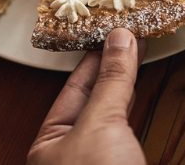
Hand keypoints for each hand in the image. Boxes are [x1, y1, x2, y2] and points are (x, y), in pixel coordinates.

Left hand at [27, 29, 147, 164]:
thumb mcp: (101, 125)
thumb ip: (110, 83)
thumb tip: (118, 41)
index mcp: (49, 143)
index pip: (73, 88)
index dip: (94, 58)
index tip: (111, 33)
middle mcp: (69, 149)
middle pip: (92, 97)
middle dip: (110, 66)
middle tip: (127, 34)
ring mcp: (96, 157)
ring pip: (109, 111)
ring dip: (123, 82)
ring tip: (135, 50)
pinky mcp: (121, 162)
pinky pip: (124, 126)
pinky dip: (131, 103)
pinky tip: (135, 86)